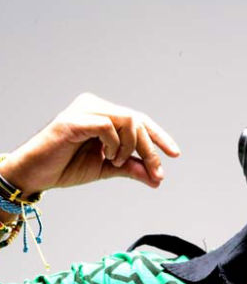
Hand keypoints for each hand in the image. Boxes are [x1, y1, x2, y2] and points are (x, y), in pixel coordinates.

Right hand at [0, 93, 179, 195]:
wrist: (36, 175)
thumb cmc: (67, 167)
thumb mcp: (108, 168)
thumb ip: (132, 168)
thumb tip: (157, 178)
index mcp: (104, 113)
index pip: (140, 120)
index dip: (159, 137)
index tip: (174, 154)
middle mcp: (95, 105)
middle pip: (138, 121)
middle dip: (150, 150)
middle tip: (155, 172)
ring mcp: (84, 110)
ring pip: (128, 120)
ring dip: (131, 147)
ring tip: (117, 162)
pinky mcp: (73, 120)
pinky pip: (107, 126)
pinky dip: (114, 144)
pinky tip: (106, 156)